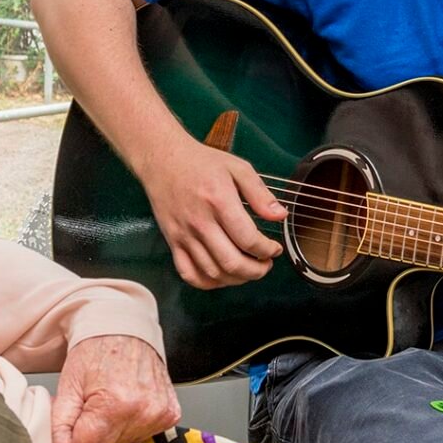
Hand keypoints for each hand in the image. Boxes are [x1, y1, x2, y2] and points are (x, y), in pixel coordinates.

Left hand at [51, 335, 181, 442]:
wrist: (124, 328)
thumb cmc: (95, 351)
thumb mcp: (67, 386)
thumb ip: (59, 428)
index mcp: (115, 405)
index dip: (75, 436)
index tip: (76, 416)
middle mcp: (143, 411)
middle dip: (93, 433)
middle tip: (93, 404)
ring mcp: (160, 413)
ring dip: (113, 430)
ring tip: (111, 401)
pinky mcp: (170, 414)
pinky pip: (144, 434)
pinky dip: (132, 424)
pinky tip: (128, 402)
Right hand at [137, 137, 286, 288]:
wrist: (162, 159)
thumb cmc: (201, 162)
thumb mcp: (237, 168)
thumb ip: (260, 193)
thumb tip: (280, 215)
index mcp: (219, 201)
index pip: (248, 239)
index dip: (267, 250)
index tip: (275, 249)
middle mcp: (200, 222)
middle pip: (232, 263)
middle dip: (256, 271)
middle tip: (266, 264)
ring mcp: (184, 235)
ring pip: (213, 272)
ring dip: (236, 279)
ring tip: (249, 270)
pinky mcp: (172, 241)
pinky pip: (188, 273)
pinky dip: (208, 283)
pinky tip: (222, 276)